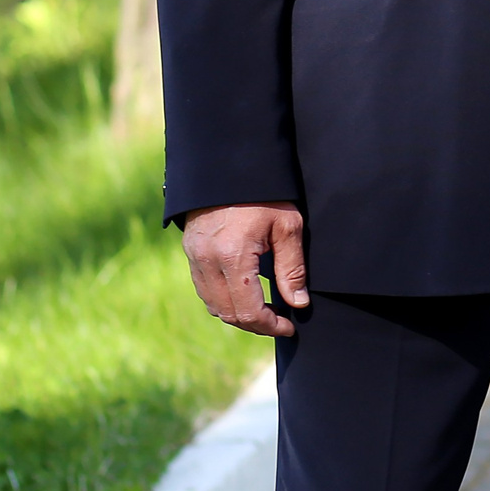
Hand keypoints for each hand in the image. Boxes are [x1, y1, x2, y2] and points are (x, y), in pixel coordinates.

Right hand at [181, 202, 307, 337]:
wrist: (230, 164)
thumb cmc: (265, 193)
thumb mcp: (287, 226)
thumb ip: (293, 269)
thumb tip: (298, 304)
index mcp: (232, 256)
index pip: (248, 310)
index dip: (270, 325)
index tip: (290, 326)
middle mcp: (208, 261)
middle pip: (229, 314)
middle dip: (256, 324)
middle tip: (280, 321)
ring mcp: (195, 257)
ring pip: (214, 305)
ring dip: (238, 314)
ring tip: (265, 310)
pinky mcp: (190, 252)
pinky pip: (204, 289)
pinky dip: (224, 300)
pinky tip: (244, 294)